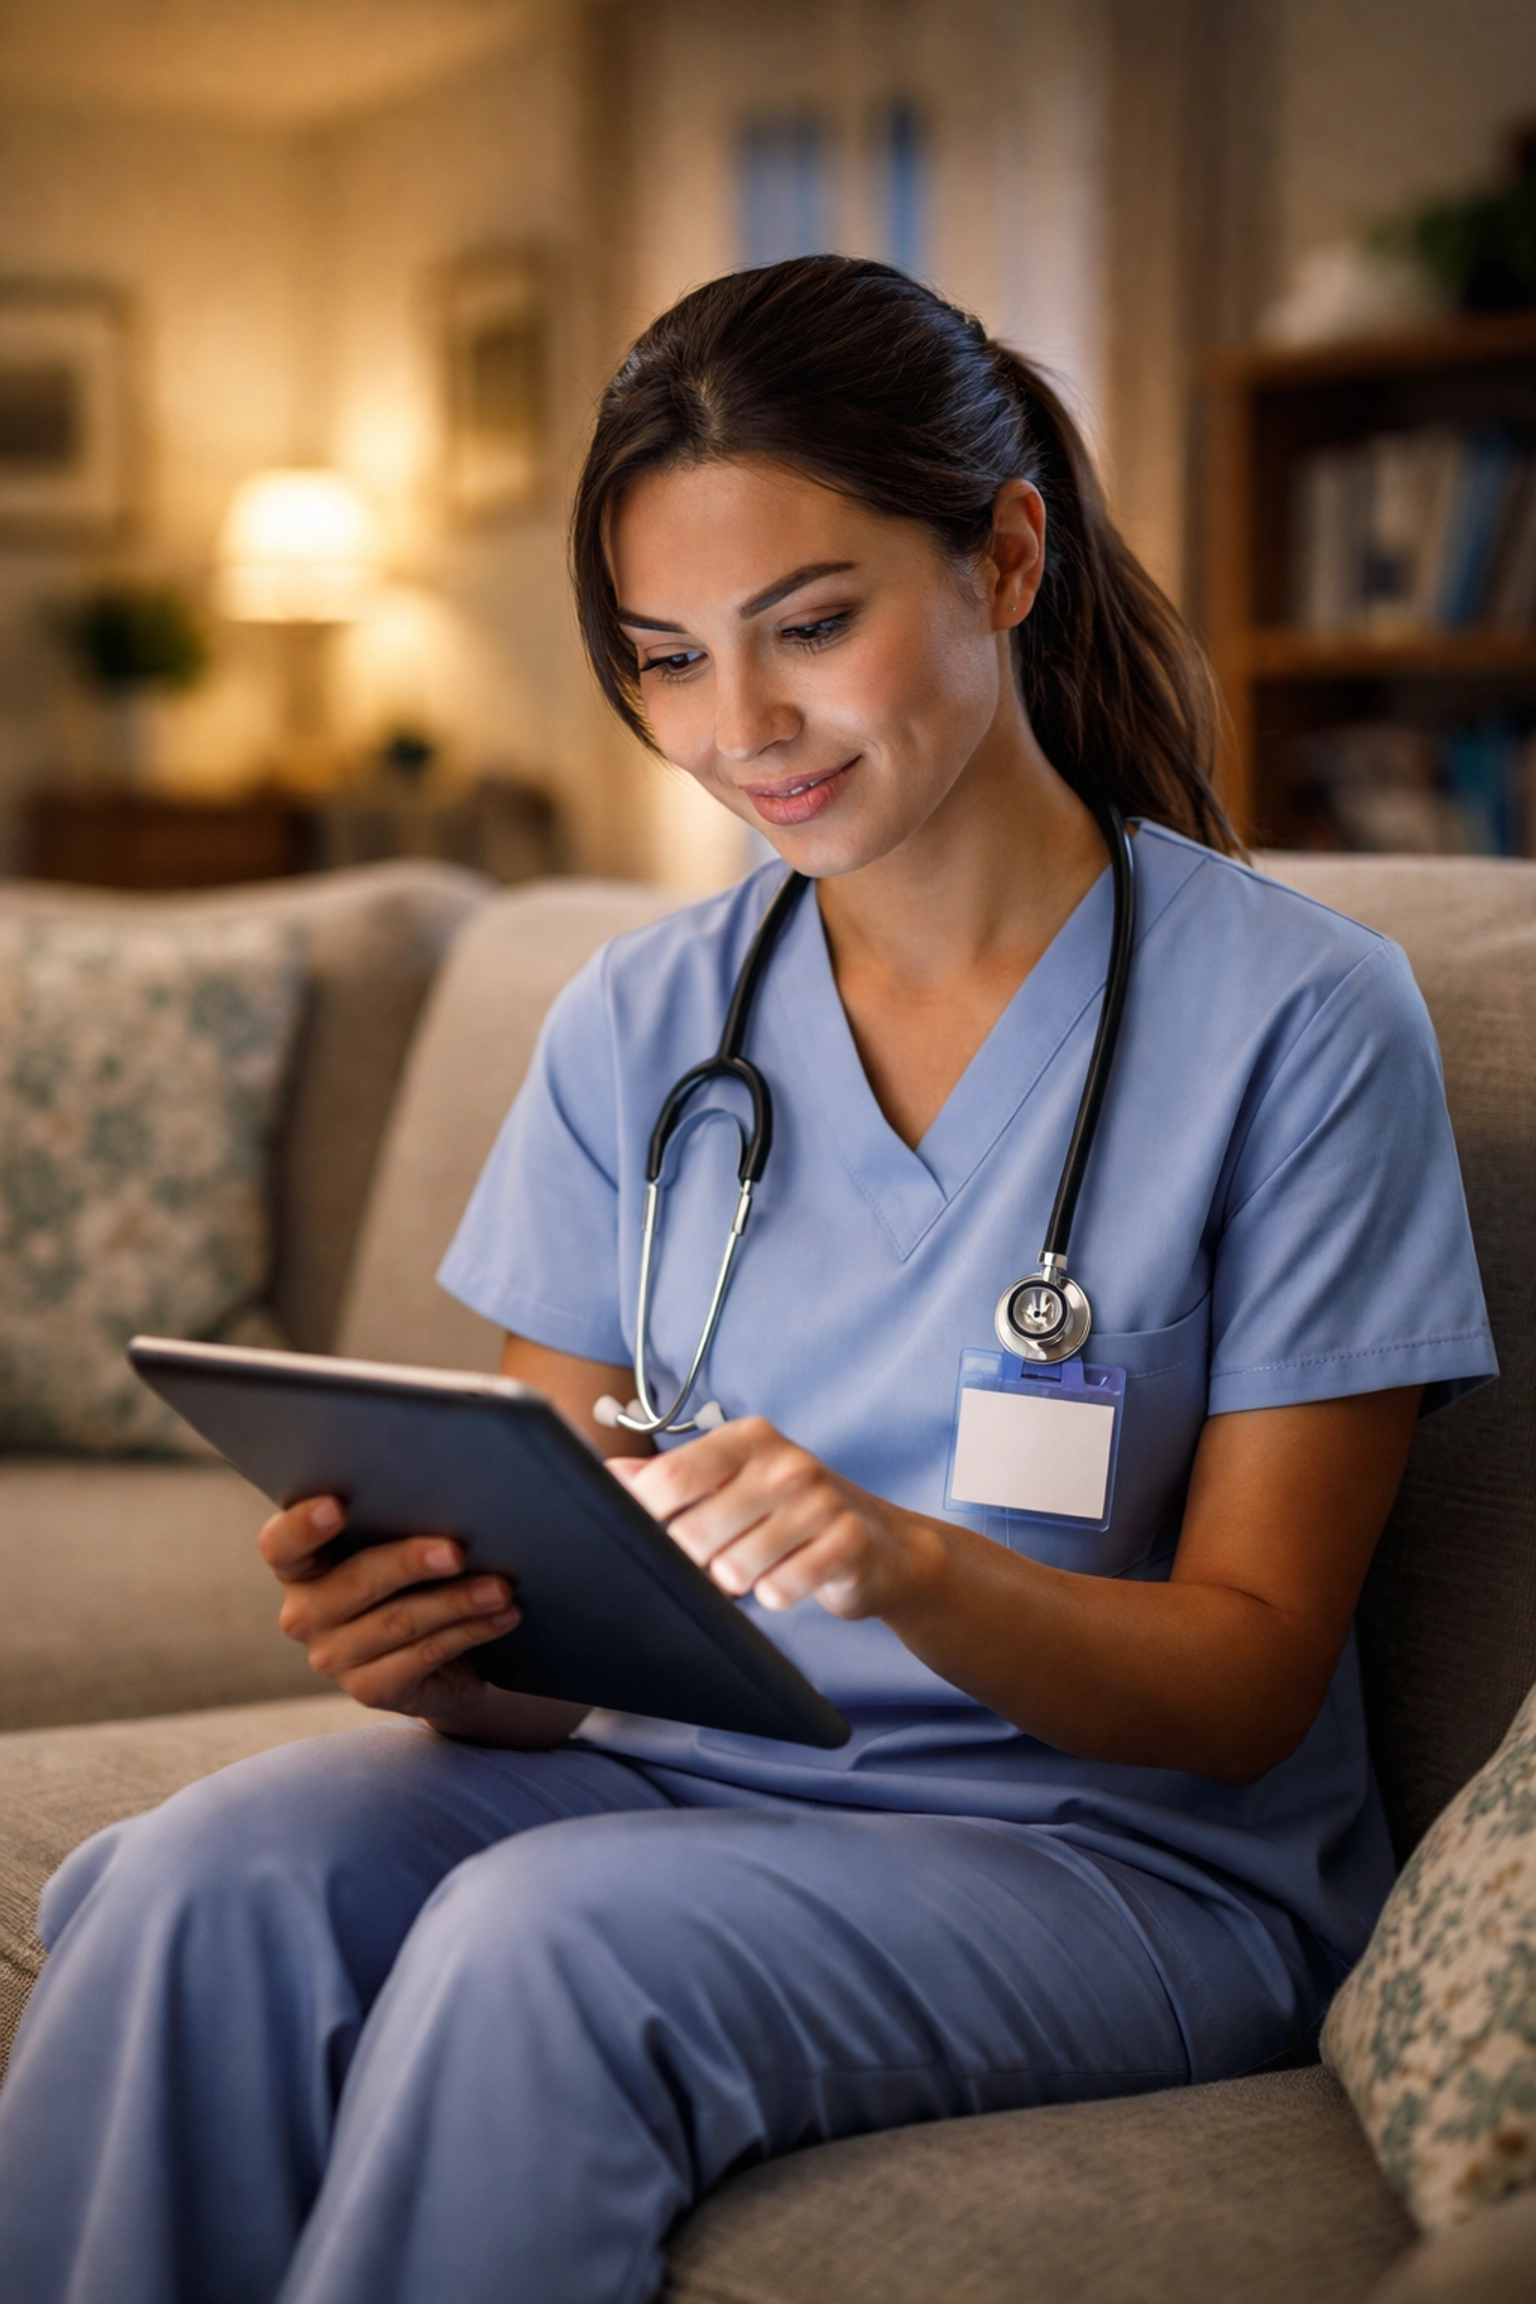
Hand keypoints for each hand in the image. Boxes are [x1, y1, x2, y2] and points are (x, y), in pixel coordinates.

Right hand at [259, 1496, 521, 1734]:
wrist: (439, 1658)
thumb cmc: (414, 1579)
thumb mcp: (396, 1547)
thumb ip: (399, 1522)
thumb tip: (453, 1495)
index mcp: (299, 1567)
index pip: (281, 1544)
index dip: (303, 1526)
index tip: (338, 1505)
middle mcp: (304, 1614)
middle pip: (355, 1582)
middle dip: (410, 1562)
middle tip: (457, 1551)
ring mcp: (333, 1658)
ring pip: (399, 1621)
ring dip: (458, 1601)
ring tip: (501, 1587)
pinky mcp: (370, 1690)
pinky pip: (425, 1655)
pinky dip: (470, 1631)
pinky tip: (504, 1615)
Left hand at [609, 1417, 939, 1618]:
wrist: (882, 1542)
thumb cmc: (790, 1510)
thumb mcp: (733, 1481)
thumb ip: (672, 1477)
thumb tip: (607, 1473)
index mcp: (748, 1438)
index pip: (669, 1479)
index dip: (644, 1519)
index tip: (644, 1538)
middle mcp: (786, 1462)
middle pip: (693, 1533)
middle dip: (692, 1562)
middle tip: (712, 1560)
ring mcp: (821, 1501)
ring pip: (733, 1569)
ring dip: (734, 1582)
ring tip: (753, 1567)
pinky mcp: (848, 1543)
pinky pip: (780, 1590)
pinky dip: (774, 1596)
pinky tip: (788, 1578)